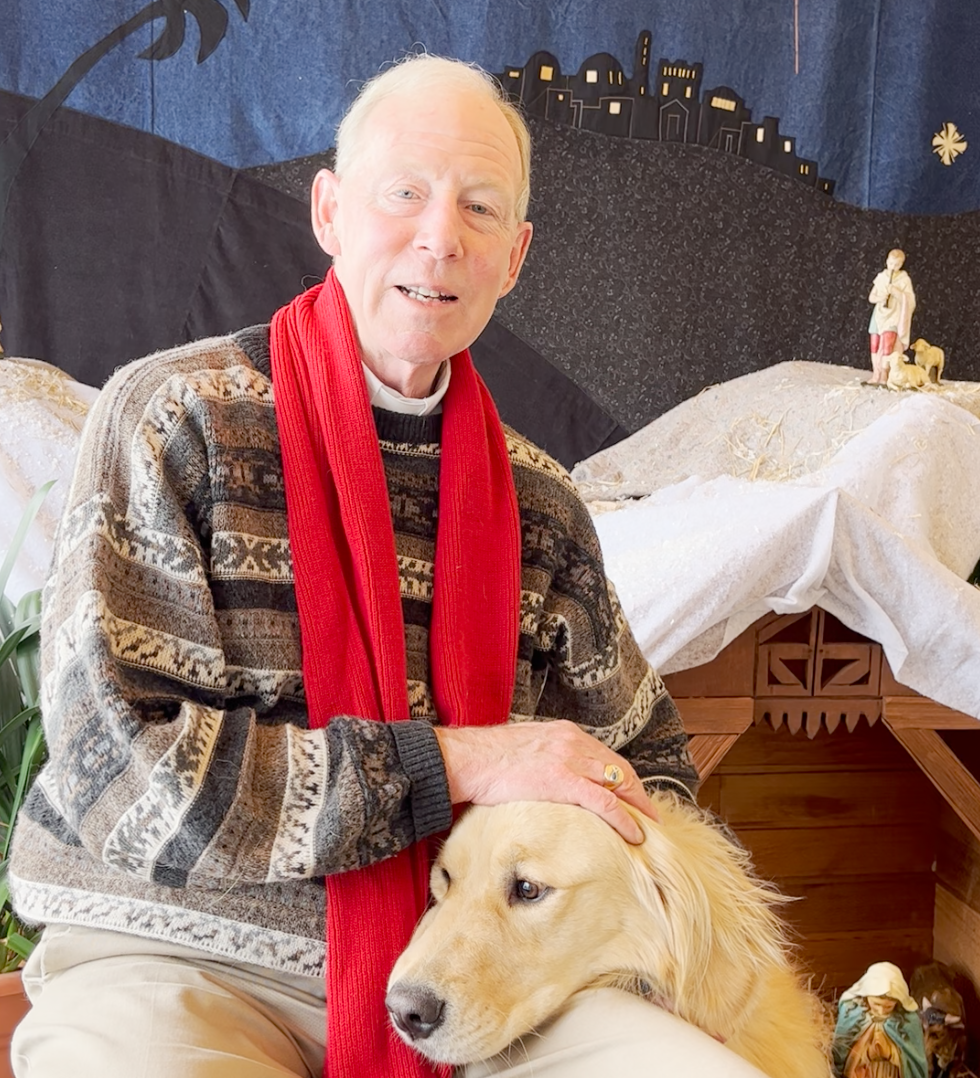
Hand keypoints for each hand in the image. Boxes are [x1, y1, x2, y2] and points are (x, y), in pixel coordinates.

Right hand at [434, 720, 656, 843]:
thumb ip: (544, 758)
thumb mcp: (525, 749)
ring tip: (648, 825)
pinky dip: (624, 818)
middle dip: (637, 791)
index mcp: (564, 733)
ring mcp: (570, 760)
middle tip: (649, 812)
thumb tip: (548, 776)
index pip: (605, 755)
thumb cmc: (488, 759)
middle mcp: (573, 742)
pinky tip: (634, 833)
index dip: (622, 776)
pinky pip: (604, 802)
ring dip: (637, 806)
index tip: (631, 793)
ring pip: (618, 783)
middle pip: (618, 768)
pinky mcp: (564, 781)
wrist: (470, 759)